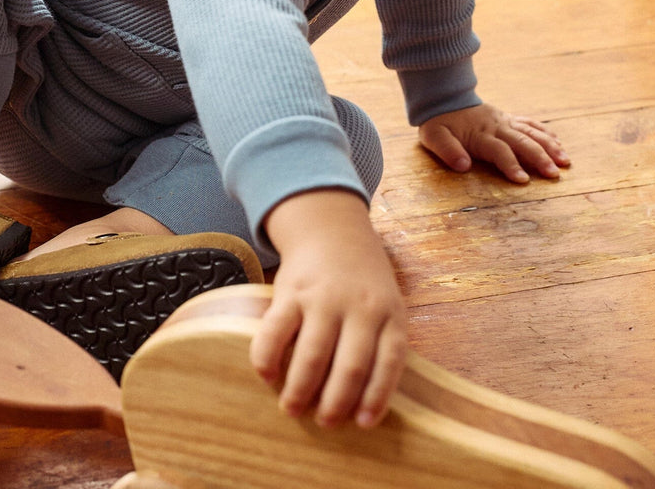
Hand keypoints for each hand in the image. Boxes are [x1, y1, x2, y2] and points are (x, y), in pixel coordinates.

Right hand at [249, 189, 407, 428]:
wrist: (331, 230)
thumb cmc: (362, 280)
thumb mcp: (386, 304)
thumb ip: (381, 343)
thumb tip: (364, 405)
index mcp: (389, 313)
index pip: (389, 363)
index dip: (376, 398)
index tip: (363, 425)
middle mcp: (359, 306)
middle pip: (350, 368)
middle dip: (334, 404)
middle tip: (323, 423)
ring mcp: (323, 297)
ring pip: (312, 356)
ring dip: (300, 390)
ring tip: (291, 408)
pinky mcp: (290, 290)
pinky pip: (275, 331)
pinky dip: (266, 358)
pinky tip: (265, 375)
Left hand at [418, 103, 569, 182]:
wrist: (443, 98)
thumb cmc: (438, 122)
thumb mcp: (433, 136)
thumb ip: (447, 150)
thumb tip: (463, 166)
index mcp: (480, 134)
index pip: (499, 151)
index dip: (511, 165)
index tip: (523, 181)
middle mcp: (497, 126)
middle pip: (522, 142)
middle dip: (539, 158)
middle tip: (554, 174)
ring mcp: (504, 121)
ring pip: (531, 132)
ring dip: (549, 146)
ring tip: (565, 161)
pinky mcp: (508, 118)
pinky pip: (530, 123)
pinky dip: (545, 132)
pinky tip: (558, 143)